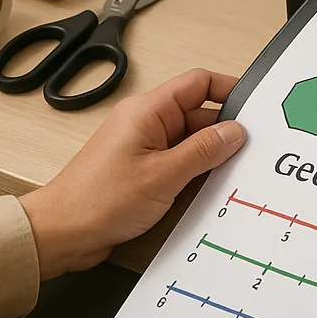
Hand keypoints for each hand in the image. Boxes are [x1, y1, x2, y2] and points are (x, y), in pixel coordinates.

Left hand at [19, 69, 245, 278]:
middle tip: (252, 149)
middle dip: (224, 131)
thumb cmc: (97, 201)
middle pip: (198, 114)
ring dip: (209, 155)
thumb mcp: (163, 175)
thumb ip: (204, 151)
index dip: (228, 89)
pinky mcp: (142, 169)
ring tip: (232, 172)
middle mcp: (146, 123)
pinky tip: (208, 187)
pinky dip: (195, 171)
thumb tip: (234, 132)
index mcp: (148, 111)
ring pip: (190, 140)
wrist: (60, 233)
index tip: (255, 105)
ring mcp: (143, 146)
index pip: (197, 83)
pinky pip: (178, 161)